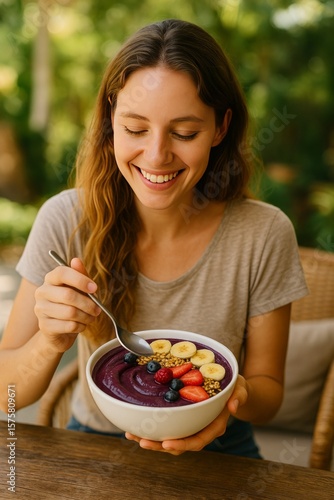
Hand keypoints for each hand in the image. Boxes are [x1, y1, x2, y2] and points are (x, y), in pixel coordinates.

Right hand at [34, 258, 100, 351]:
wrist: (60, 330)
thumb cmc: (73, 304)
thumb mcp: (80, 288)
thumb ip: (81, 275)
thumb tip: (76, 260)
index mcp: (51, 278)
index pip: (62, 273)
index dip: (80, 280)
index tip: (95, 288)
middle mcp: (42, 292)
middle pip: (68, 295)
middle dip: (88, 304)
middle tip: (98, 309)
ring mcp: (40, 309)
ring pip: (70, 312)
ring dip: (86, 316)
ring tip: (91, 317)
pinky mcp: (44, 326)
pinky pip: (69, 326)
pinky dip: (80, 326)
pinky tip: (81, 325)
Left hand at [125, 375, 247, 454]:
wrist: (233, 390)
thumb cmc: (236, 389)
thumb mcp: (241, 388)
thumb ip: (239, 396)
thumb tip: (233, 406)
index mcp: (214, 426)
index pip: (198, 440)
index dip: (182, 444)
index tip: (167, 443)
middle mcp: (200, 430)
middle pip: (179, 444)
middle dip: (159, 445)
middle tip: (142, 441)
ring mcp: (190, 426)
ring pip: (169, 438)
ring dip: (151, 439)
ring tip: (132, 435)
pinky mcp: (182, 420)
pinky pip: (166, 428)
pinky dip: (151, 428)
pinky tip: (136, 425)